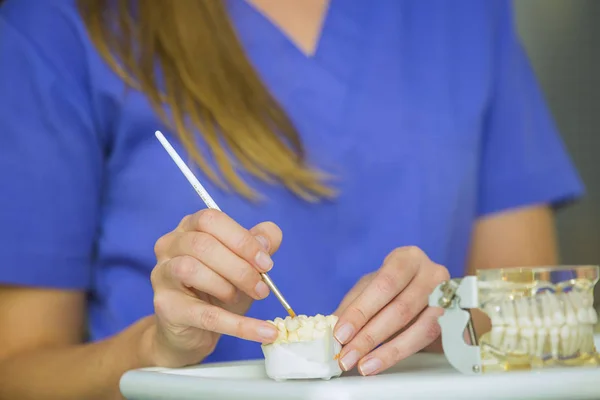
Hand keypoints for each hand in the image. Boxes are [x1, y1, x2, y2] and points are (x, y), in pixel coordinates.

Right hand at [146, 209, 281, 366]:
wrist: (195, 331)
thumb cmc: (219, 290)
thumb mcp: (244, 264)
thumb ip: (259, 246)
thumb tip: (267, 238)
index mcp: (189, 227)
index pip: (211, 219)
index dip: (242, 240)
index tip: (266, 262)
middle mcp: (169, 245)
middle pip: (202, 244)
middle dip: (240, 267)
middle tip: (262, 288)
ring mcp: (162, 275)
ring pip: (191, 269)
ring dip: (227, 287)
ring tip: (242, 299)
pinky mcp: (165, 307)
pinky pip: (204, 315)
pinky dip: (239, 325)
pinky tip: (265, 332)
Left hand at [332, 246, 449, 375]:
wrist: (424, 290)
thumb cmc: (393, 286)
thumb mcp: (370, 287)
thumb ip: (352, 305)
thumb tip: (333, 328)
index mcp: (408, 258)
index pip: (385, 284)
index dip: (362, 310)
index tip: (341, 333)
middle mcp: (433, 274)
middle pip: (401, 308)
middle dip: (369, 336)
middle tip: (346, 355)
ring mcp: (447, 299)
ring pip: (418, 328)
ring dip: (385, 351)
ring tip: (362, 364)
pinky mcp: (453, 321)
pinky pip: (427, 341)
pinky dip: (399, 353)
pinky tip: (378, 362)